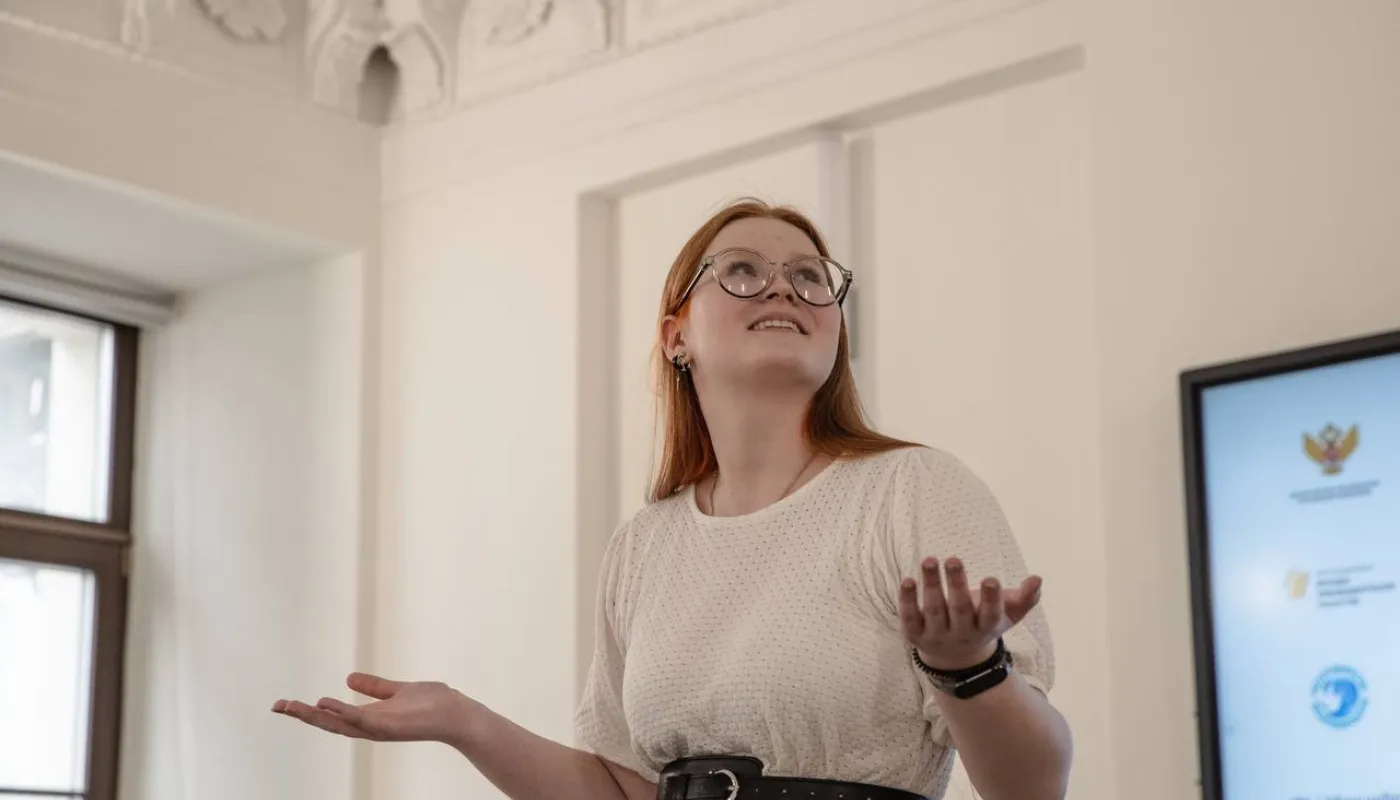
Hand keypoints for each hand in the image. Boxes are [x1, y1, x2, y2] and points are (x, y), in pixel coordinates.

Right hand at [271, 672, 479, 747]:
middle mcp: (369, 727)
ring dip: (314, 716)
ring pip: (339, 724)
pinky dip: (342, 713)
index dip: (308, 711)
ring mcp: (378, 729)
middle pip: (328, 723)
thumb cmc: (431, 704)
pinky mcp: (389, 726)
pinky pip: (361, 720)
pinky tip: (325, 703)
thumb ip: (374, 687)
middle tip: (276, 706)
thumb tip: (348, 679)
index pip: (332, 716)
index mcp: (368, 718)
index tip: (284, 703)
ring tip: (291, 706)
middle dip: (302, 716)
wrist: (456, 713)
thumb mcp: (396, 691)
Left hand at [898, 557, 1041, 670]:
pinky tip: (908, 580)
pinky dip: (907, 600)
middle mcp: (961, 633)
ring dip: (931, 585)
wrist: (955, 658)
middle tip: (954, 559)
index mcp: (985, 627)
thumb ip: (1025, 598)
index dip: (991, 599)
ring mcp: (936, 635)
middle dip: (957, 584)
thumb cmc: (983, 622)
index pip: (990, 615)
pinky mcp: (914, 634)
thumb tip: (1038, 579)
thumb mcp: (1006, 614)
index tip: (991, 579)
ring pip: (933, 610)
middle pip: (959, 609)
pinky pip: (909, 618)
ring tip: (929, 560)